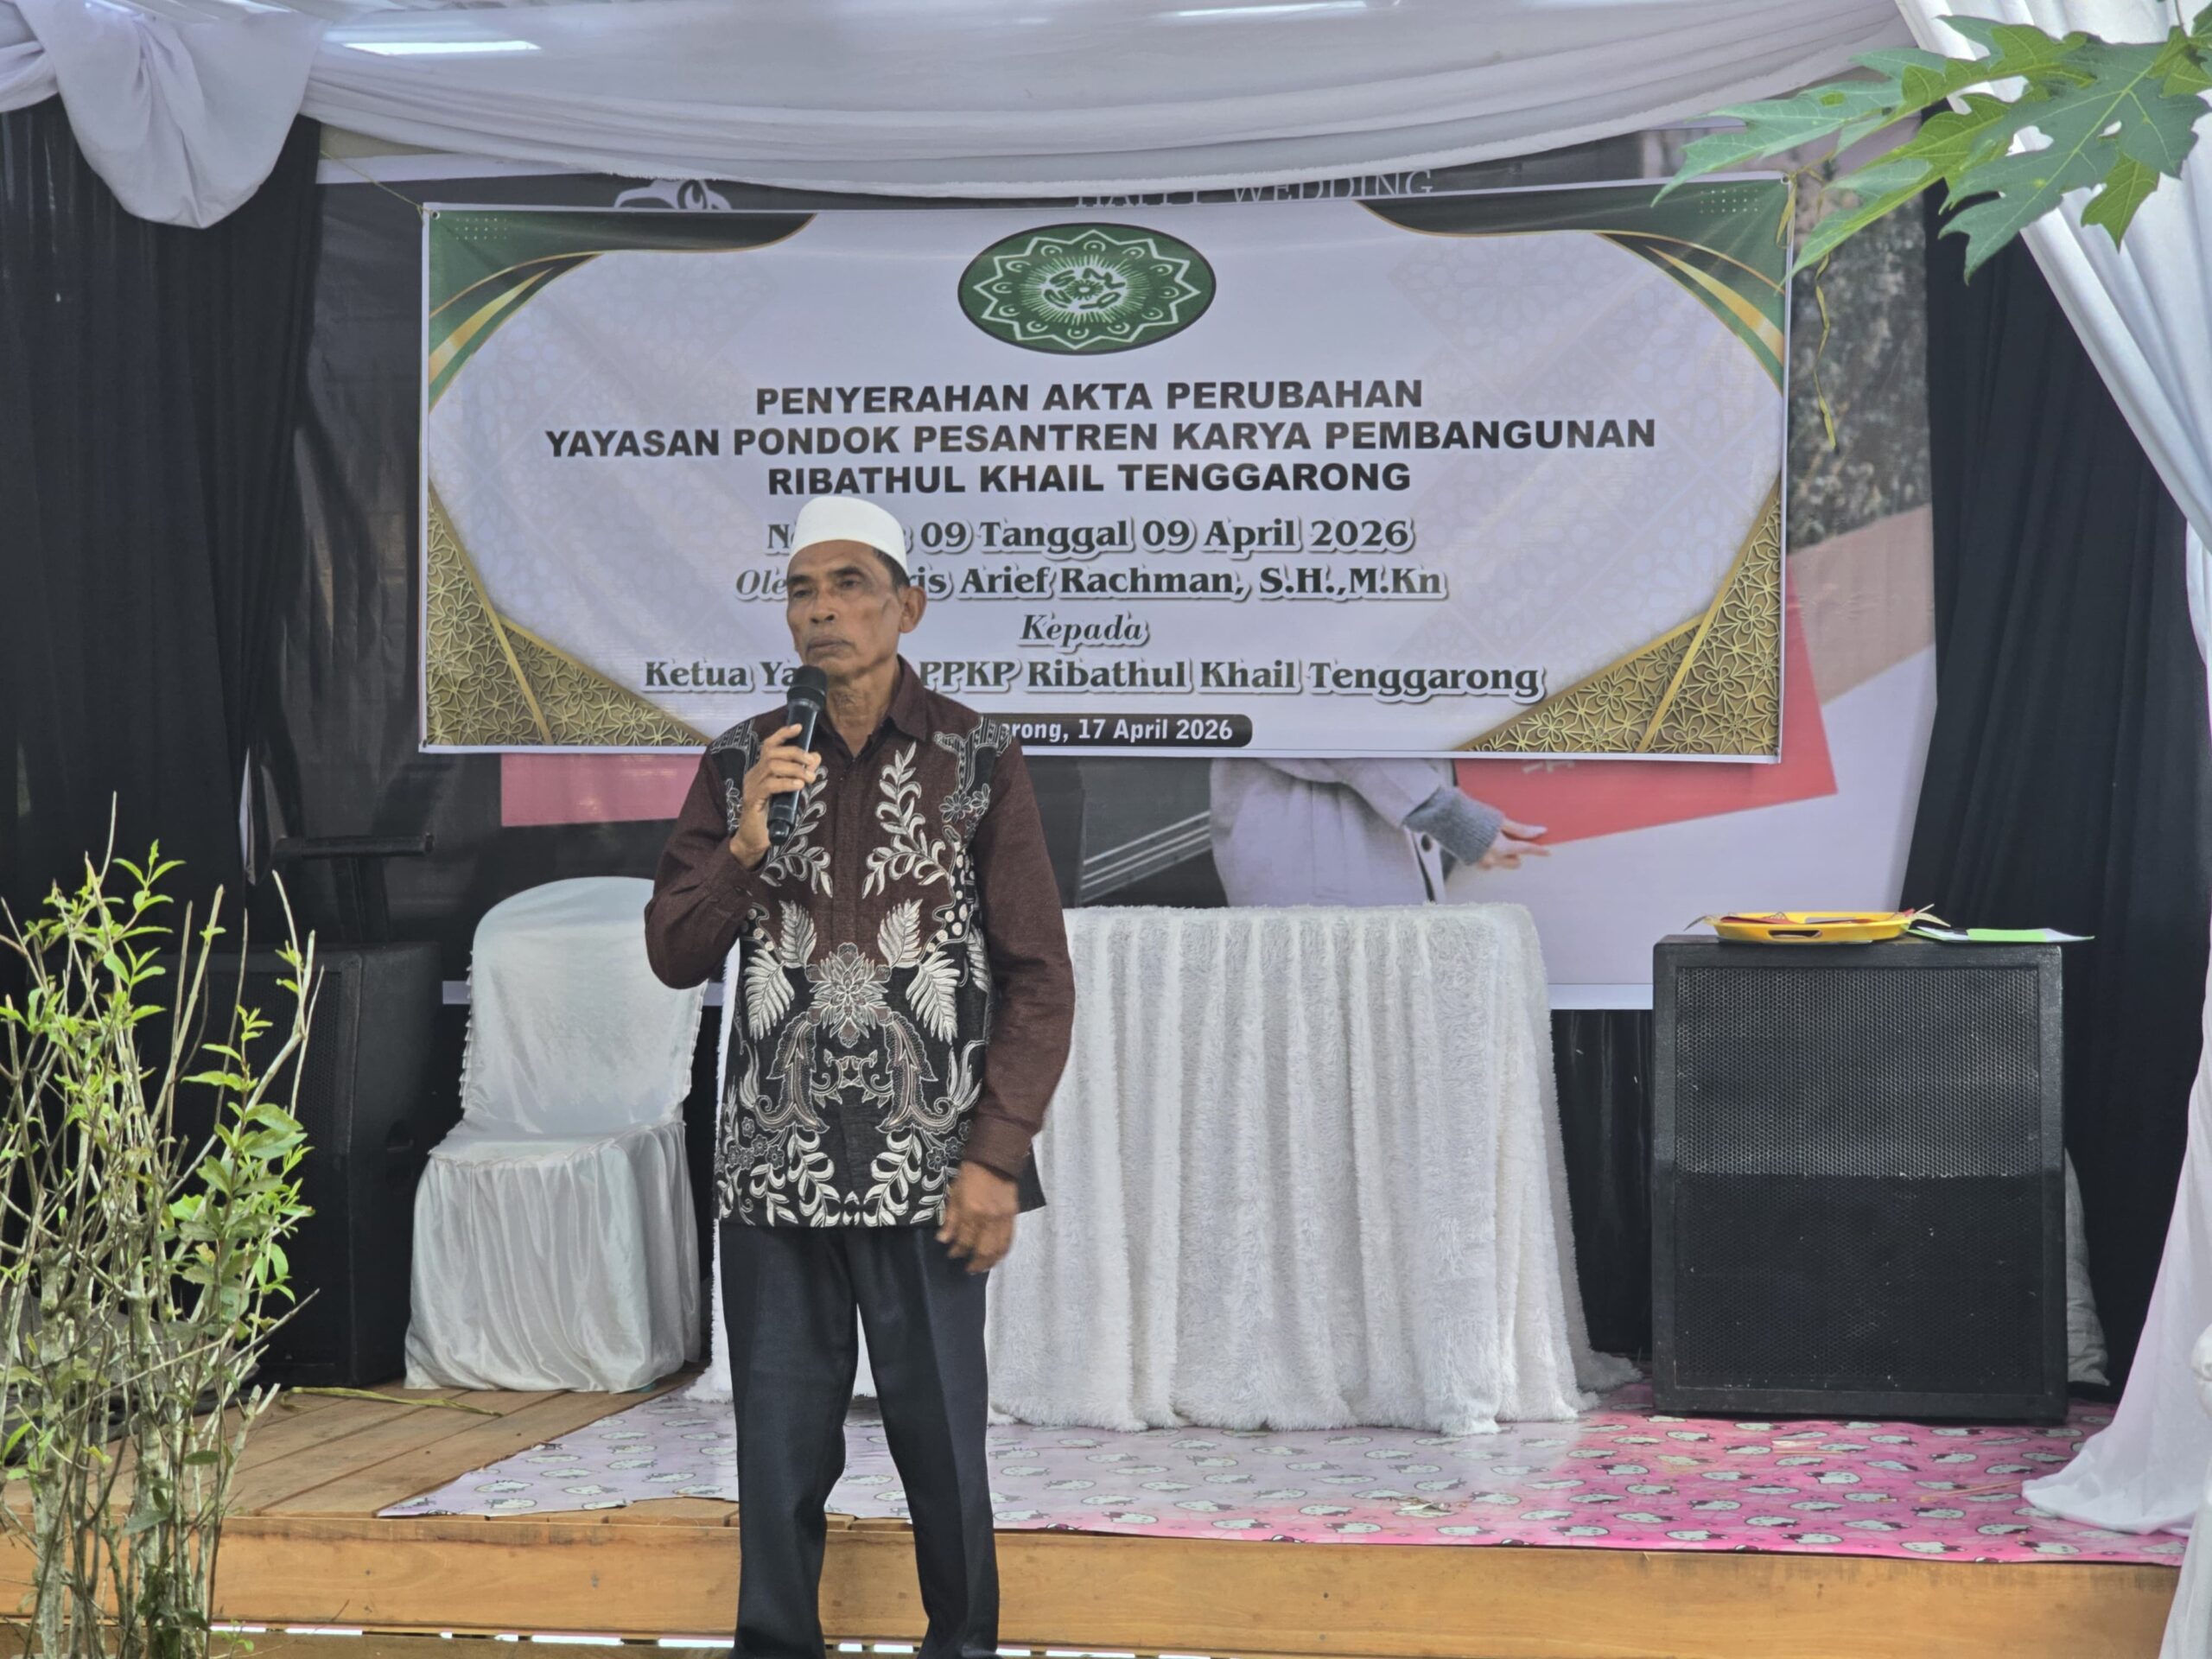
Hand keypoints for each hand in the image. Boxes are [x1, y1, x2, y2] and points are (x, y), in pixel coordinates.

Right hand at [728, 723, 820, 867]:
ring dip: (795, 769)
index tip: (799, 727)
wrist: (753, 840)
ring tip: (809, 778)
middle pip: (773, 753)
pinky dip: (786, 783)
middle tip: (812, 763)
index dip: (783, 734)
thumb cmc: (771, 816)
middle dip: (796, 753)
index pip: (769, 745)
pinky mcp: (752, 800)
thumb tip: (815, 758)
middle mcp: (753, 775)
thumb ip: (799, 776)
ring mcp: (751, 787)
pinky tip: (798, 786)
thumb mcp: (788, 793)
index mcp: (760, 771)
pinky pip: (769, 786)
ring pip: (772, 766)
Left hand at [937, 1163, 1017, 1274]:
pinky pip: (1009, 1240)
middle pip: (983, 1250)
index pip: (964, 1240)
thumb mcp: (954, 1194)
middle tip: (968, 1269)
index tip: (951, 1254)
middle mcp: (989, 1219)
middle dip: (975, 1263)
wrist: (995, 1160)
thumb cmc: (970, 1175)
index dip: (957, 1250)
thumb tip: (943, 1240)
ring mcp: (1003, 1219)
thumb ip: (950, 1219)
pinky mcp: (1013, 1217)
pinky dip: (1002, 1252)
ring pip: (998, 1249)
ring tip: (982, 1267)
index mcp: (971, 1211)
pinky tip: (996, 1257)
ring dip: (990, 1262)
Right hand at [1477, 819, 1550, 871]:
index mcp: (1500, 847)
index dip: (1538, 850)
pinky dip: (1489, 854)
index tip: (1548, 852)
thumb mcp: (1500, 820)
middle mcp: (1492, 859)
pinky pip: (1488, 863)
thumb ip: (1520, 829)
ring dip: (1502, 855)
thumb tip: (1539, 832)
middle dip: (1516, 853)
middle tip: (1510, 839)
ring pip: (1501, 863)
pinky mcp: (1471, 863)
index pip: (1526, 850)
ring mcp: (1481, 863)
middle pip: (1515, 862)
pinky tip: (1482, 842)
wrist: (1448, 818)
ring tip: (1492, 838)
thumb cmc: (1474, 816)